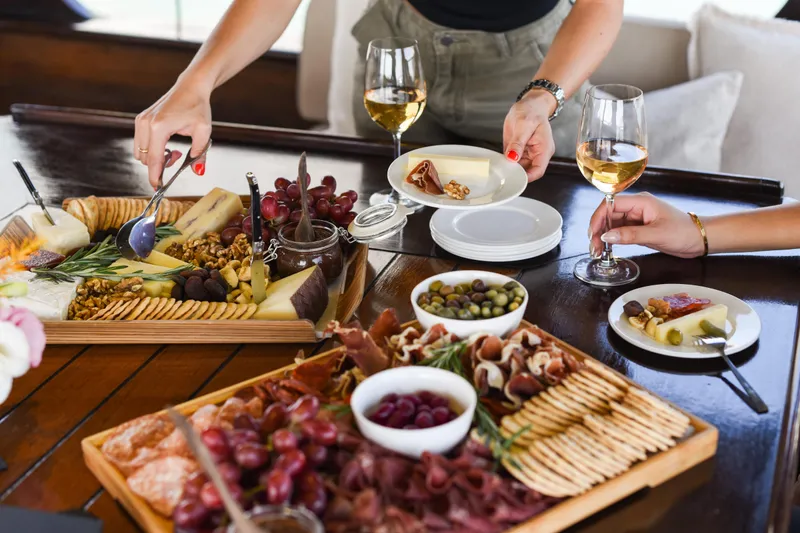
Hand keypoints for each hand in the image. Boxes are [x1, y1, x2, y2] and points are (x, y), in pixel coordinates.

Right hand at [134, 80, 212, 187]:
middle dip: (161, 165)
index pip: (155, 159)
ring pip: (141, 153)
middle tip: (179, 157)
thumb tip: (198, 171)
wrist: (190, 87)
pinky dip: (152, 149)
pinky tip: (167, 144)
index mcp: (160, 127)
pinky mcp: (140, 119)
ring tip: (174, 150)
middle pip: (146, 159)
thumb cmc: (198, 107)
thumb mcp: (204, 132)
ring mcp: (140, 121)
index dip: (156, 176)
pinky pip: (140, 144)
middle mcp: (146, 123)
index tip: (157, 188)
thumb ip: (200, 154)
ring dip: (156, 158)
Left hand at [502, 90, 556, 181]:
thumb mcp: (523, 125)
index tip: (514, 178)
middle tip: (503, 172)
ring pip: (518, 168)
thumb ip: (518, 143)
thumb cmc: (531, 111)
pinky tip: (499, 160)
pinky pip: (511, 161)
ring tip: (500, 166)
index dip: (527, 177)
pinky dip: (505, 162)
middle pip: (527, 172)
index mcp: (544, 149)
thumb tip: (512, 158)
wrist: (529, 104)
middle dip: (515, 173)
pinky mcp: (518, 152)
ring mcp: (528, 154)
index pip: (538, 170)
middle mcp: (537, 154)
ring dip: (509, 168)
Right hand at [588, 192, 704, 258]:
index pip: (611, 204)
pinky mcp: (637, 227)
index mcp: (641, 201)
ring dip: (602, 236)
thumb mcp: (656, 235)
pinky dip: (611, 240)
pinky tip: (607, 248)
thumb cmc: (683, 232)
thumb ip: (629, 235)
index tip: (593, 234)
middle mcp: (636, 207)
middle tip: (594, 247)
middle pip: (608, 214)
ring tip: (598, 251)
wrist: (698, 239)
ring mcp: (636, 217)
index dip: (598, 217)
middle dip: (598, 229)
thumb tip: (606, 236)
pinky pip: (618, 231)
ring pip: (611, 224)